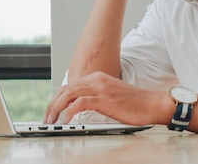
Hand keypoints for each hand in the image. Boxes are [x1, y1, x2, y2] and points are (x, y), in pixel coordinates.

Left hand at [43, 71, 170, 125]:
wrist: (151, 104)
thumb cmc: (134, 103)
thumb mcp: (110, 96)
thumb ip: (95, 97)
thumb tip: (78, 108)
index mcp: (97, 78)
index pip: (69, 86)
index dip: (56, 99)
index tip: (50, 112)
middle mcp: (97, 80)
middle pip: (65, 89)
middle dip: (52, 104)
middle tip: (46, 119)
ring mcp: (100, 88)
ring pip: (69, 94)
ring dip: (56, 108)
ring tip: (51, 121)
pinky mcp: (105, 98)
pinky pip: (80, 102)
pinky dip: (70, 111)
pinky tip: (66, 120)